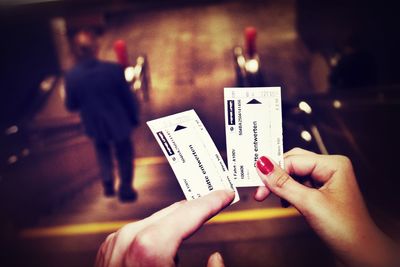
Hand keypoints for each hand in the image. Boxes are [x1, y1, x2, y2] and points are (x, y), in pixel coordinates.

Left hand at [95, 190, 233, 266]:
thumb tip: (215, 258)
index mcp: (150, 246)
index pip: (191, 212)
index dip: (214, 201)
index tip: (226, 194)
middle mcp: (129, 237)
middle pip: (175, 211)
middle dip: (198, 207)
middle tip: (217, 201)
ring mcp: (116, 241)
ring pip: (157, 218)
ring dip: (178, 220)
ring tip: (197, 219)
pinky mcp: (109, 248)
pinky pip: (140, 230)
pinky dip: (158, 230)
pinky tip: (168, 240)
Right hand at [254, 148, 398, 266]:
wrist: (360, 253)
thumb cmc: (345, 229)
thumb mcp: (309, 203)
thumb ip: (283, 183)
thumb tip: (263, 165)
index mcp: (333, 164)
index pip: (294, 160)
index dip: (274, 171)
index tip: (257, 183)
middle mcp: (331, 167)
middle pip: (293, 163)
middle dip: (275, 177)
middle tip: (259, 190)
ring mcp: (327, 179)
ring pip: (294, 174)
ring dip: (281, 185)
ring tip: (269, 196)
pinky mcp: (322, 191)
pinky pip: (299, 184)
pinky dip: (288, 192)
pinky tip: (284, 202)